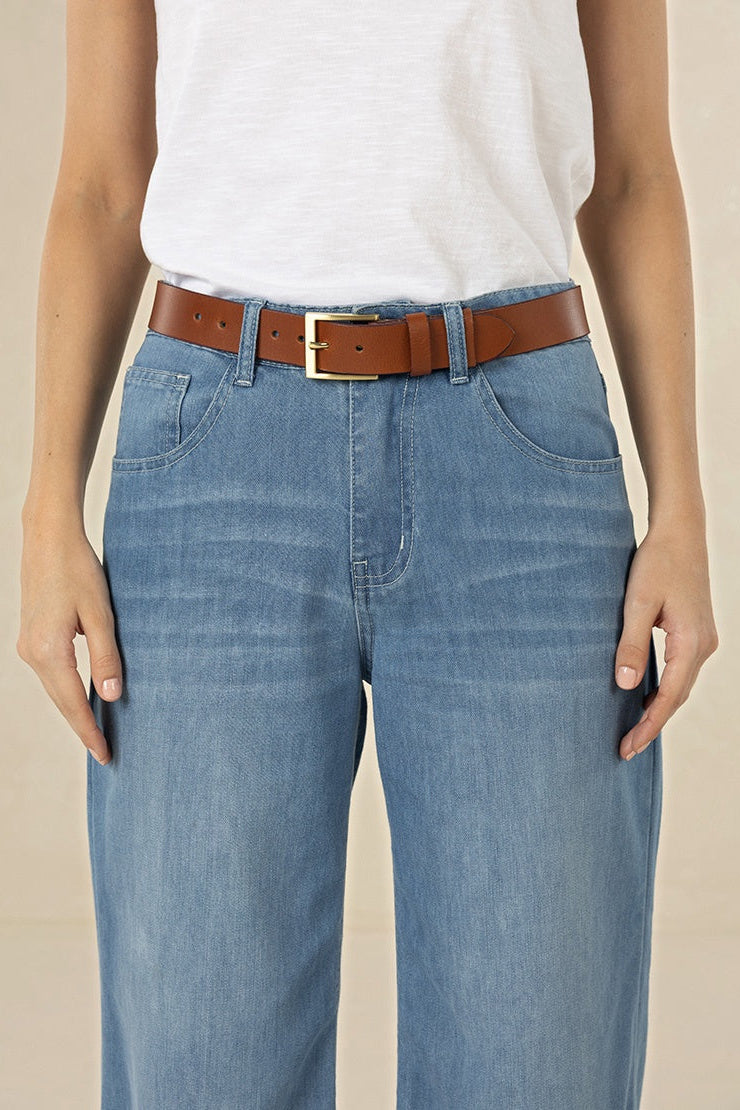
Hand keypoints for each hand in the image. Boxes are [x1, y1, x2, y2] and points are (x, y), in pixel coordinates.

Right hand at [17, 511, 121, 764]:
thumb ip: (105, 656)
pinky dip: (65, 690)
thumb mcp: (100, 613)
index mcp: (50, 650)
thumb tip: (110, 696)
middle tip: (105, 754)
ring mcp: (27, 645)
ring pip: (53, 689)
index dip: (90, 731)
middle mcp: (32, 652)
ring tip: (96, 732)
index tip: (105, 755)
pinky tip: (81, 698)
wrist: (47, 538)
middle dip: (82, 728)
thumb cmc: (78, 570)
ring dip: (73, 711)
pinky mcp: (30, 636)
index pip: (73, 703)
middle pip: (60, 702)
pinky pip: (50, 674)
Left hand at [614, 518, 718, 760]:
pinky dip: (666, 689)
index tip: (629, 747)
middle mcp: (704, 645)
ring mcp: (703, 638)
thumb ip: (632, 644)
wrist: (680, 532)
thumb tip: (627, 685)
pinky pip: (681, 670)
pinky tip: (648, 697)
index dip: (649, 725)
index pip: (669, 697)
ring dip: (659, 709)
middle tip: (626, 749)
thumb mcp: (637, 603)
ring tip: (635, 731)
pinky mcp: (696, 631)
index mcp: (691, 642)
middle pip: (678, 697)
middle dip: (652, 725)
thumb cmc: (657, 562)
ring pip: (682, 685)